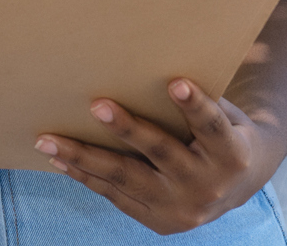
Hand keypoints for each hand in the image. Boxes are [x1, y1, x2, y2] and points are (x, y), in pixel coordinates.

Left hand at [34, 79, 267, 233]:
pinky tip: (60, 159)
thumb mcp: (225, 116)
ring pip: (126, 178)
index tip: (176, 82)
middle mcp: (207, 185)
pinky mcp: (160, 222)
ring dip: (84, 156)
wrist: (237, 187)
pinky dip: (86, 176)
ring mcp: (181, 209)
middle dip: (126, 129)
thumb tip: (148, 65)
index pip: (211, 126)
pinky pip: (116, 196)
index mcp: (231, 154)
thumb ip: (199, 102)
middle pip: (161, 152)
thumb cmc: (223, 133)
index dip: (195, 106)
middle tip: (97, 104)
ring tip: (49, 140)